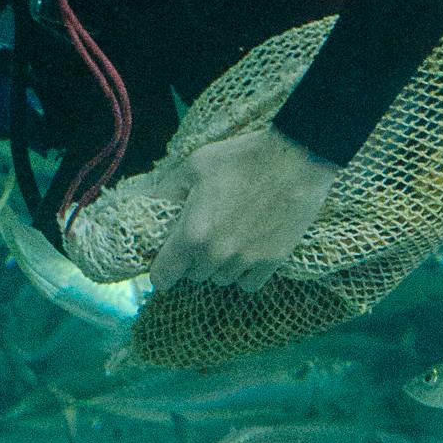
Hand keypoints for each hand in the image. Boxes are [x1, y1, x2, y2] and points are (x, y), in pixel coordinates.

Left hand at [149, 125, 337, 294]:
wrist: (296, 159)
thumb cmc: (242, 158)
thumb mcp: (195, 166)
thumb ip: (166, 191)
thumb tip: (146, 205)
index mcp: (191, 234)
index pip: (163, 276)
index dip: (161, 270)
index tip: (167, 261)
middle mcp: (216, 255)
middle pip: (193, 276)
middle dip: (193, 260)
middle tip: (204, 234)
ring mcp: (246, 261)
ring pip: (221, 280)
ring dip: (220, 266)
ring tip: (229, 237)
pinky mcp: (272, 262)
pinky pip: (248, 284)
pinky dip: (245, 273)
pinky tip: (248, 251)